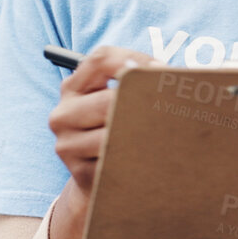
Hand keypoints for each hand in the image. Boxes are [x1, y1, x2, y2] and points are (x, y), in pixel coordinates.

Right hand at [47, 45, 153, 197]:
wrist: (97, 179)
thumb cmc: (118, 129)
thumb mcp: (116, 100)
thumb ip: (134, 81)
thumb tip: (167, 73)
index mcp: (72, 88)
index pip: (101, 59)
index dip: (136, 60)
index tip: (162, 70)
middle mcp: (63, 114)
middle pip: (108, 100)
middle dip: (144, 102)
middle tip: (174, 105)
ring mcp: (67, 145)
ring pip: (113, 134)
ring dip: (144, 133)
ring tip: (167, 131)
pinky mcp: (80, 173)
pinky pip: (117, 160)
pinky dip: (138, 156)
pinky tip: (152, 154)